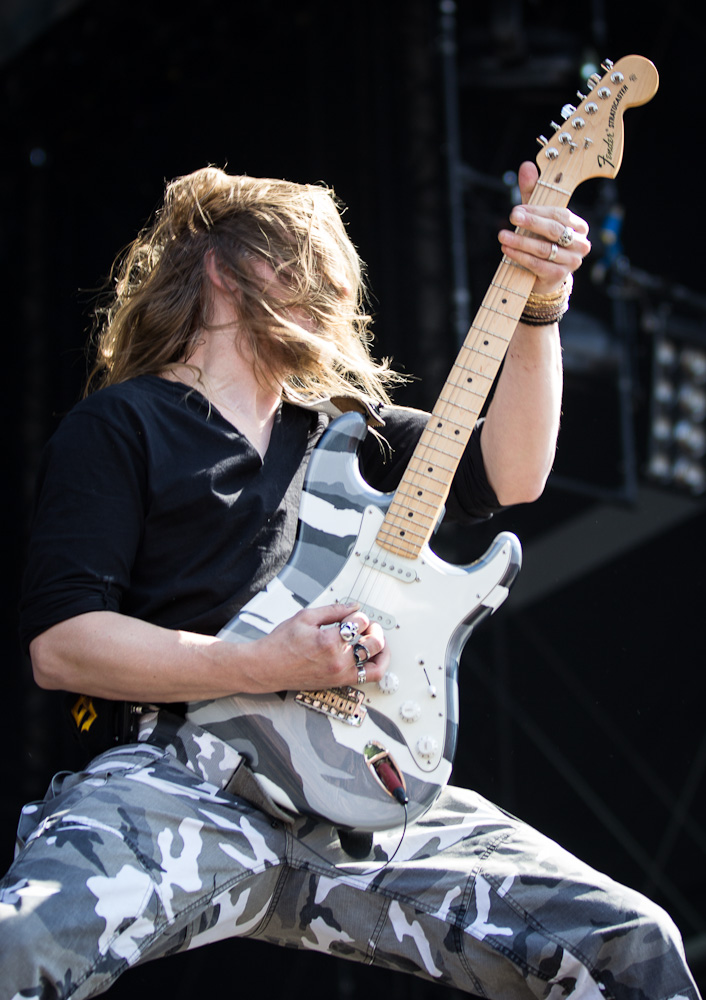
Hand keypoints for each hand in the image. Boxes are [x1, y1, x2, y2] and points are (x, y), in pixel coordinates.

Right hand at [247, 602, 389, 692]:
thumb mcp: (305, 617)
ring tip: (377, 641)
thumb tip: (354, 607)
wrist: (267, 667)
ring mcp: (339, 675)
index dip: (359, 614)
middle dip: (375, 630)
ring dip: (381, 650)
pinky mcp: (338, 683)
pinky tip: (371, 656)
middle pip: (374, 644)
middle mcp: (338, 661)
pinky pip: (366, 678)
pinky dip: (374, 667)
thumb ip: (334, 610)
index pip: (359, 622)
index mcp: (329, 642)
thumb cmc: (280, 644)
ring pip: (376, 665)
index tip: (353, 613)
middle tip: (370, 625)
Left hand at [498, 161, 590, 295]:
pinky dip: (520, 257)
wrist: (543, 276)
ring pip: (544, 249)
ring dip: (521, 242)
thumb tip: (527, 165)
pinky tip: (507, 251)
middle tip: (511, 216)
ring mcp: (571, 262)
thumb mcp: (536, 214)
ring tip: (502, 236)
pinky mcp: (558, 276)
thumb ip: (532, 191)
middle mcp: (580, 244)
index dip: (537, 211)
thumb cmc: (541, 239)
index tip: (517, 210)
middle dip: (531, 223)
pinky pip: (538, 265)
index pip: (559, 214)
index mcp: (579, 226)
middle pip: (554, 230)